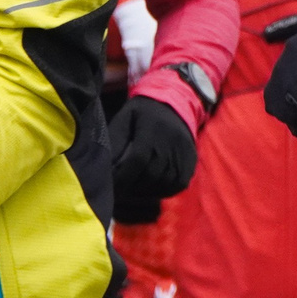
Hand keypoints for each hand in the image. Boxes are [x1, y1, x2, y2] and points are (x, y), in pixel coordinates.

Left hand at [109, 95, 198, 224]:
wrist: (172, 106)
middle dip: (132, 187)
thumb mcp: (123, 121)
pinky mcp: (191, 163)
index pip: (138, 159)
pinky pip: (176, 186)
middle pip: (150, 175)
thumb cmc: (141, 115)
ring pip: (163, 183)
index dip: (123, 177)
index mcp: (152, 128)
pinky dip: (161, 191)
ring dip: (146, 191)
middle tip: (120, 191)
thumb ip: (114, 145)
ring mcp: (184, 154)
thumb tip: (105, 171)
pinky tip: (150, 186)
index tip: (110, 188)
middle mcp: (172, 142)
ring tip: (133, 188)